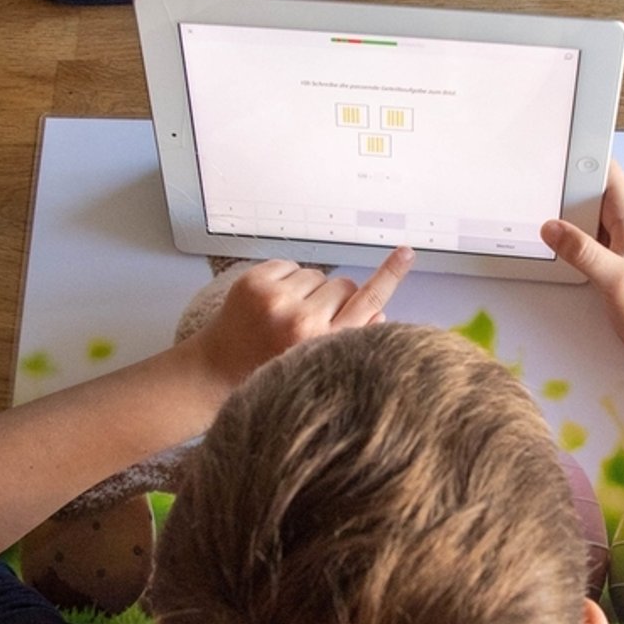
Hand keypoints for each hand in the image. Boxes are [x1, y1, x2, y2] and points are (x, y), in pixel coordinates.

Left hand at [189, 246, 413, 386]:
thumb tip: (379, 313)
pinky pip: (291, 264)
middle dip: (335, 298)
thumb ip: (351, 339)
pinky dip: (287, 280)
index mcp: (324, 344)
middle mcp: (302, 320)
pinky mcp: (255, 282)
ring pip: (317, 275)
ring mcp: (276, 299)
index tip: (406, 253)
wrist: (217, 370)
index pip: (368, 301)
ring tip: (288, 314)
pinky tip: (273, 303)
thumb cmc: (271, 369)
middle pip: (344, 285)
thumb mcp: (319, 366)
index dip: (390, 276)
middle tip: (312, 320)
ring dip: (309, 290)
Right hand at [540, 162, 623, 356]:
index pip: (603, 165)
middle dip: (560, 176)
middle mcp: (619, 217)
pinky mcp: (603, 251)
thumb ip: (583, 252)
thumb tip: (551, 228)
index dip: (579, 150)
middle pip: (585, 182)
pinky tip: (544, 234)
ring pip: (578, 206)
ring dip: (558, 204)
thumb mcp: (615, 277)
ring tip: (529, 199)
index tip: (552, 145)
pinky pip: (578, 229)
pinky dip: (561, 228)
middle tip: (529, 175)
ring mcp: (610, 234)